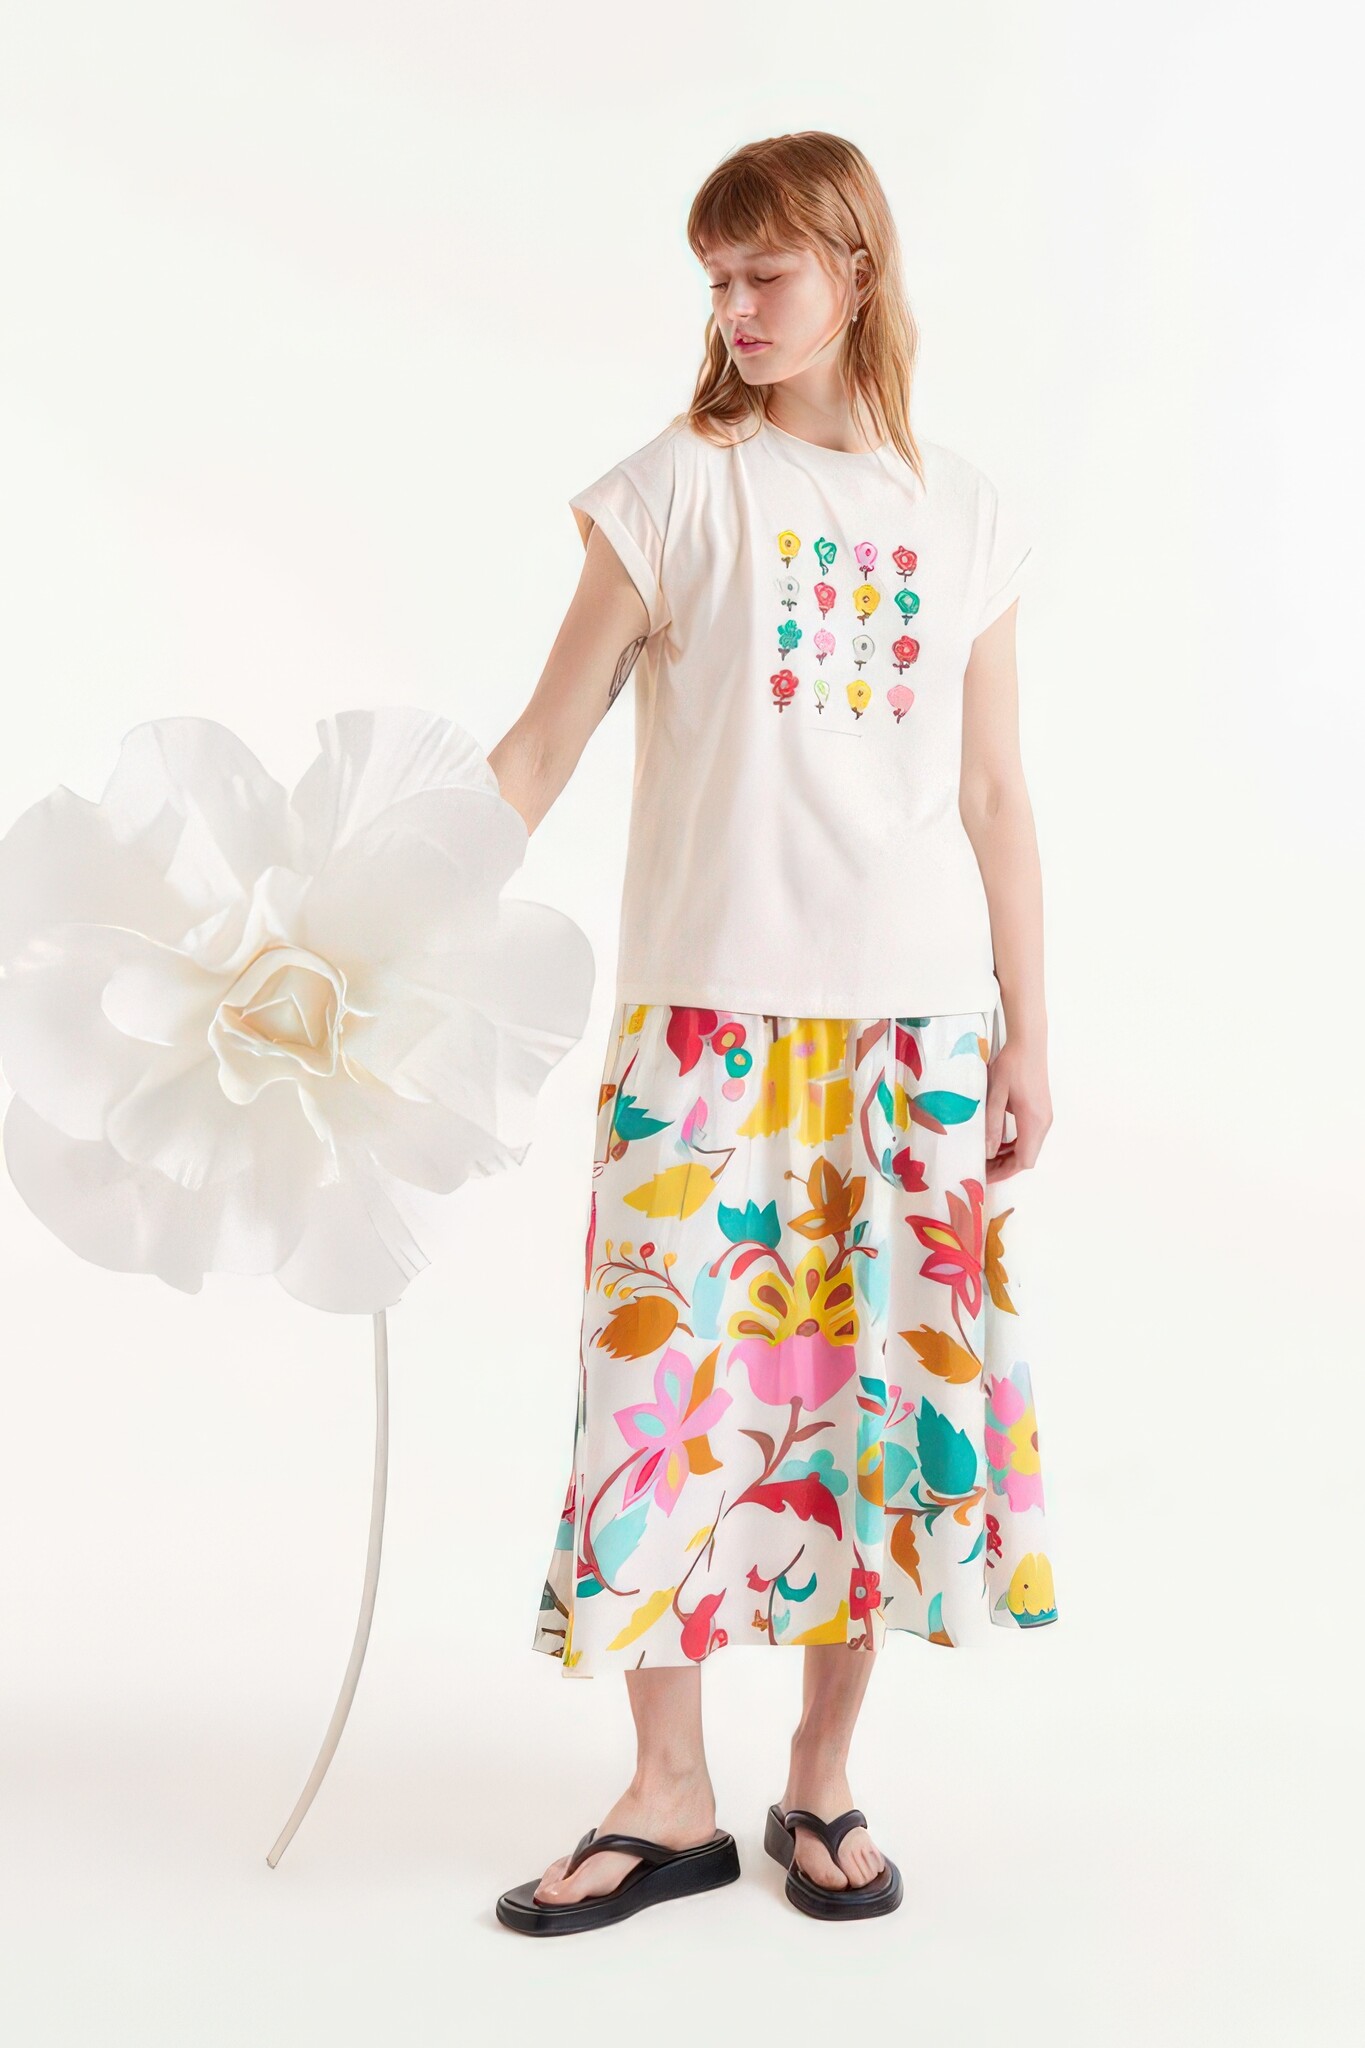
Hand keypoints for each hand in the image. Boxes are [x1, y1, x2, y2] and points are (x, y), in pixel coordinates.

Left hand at [984, 1038, 1051, 1182]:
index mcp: (1033, 1121)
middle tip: (981, 1169)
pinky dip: (1013, 1144)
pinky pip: (1028, 1135)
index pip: (1024, 1160)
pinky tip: (996, 1142)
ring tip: (985, 1158)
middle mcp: (1043, 1123)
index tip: (986, 1176)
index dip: (1005, 1172)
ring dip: (1008, 1156)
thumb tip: (988, 1152)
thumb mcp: (996, 1096)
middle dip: (1004, 1167)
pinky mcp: (1040, 1111)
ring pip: (1028, 1147)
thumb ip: (992, 1125)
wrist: (1028, 1044)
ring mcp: (1043, 1117)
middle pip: (1026, 1157)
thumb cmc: (1012, 1065)